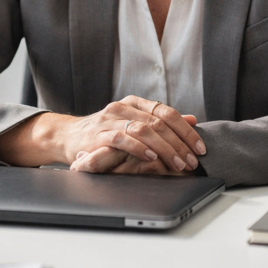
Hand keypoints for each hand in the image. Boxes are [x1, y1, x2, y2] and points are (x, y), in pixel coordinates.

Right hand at [0, 96, 205, 171]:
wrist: (67, 136)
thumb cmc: (104, 133)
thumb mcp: (135, 124)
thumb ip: (162, 122)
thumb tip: (192, 120)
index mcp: (136, 103)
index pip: (167, 113)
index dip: (186, 131)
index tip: (200, 148)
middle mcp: (124, 107)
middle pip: (160, 122)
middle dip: (180, 144)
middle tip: (191, 161)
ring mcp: (111, 119)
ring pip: (145, 130)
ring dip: (165, 149)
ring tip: (177, 164)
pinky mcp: (99, 134)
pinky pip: (122, 138)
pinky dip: (139, 149)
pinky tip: (151, 158)